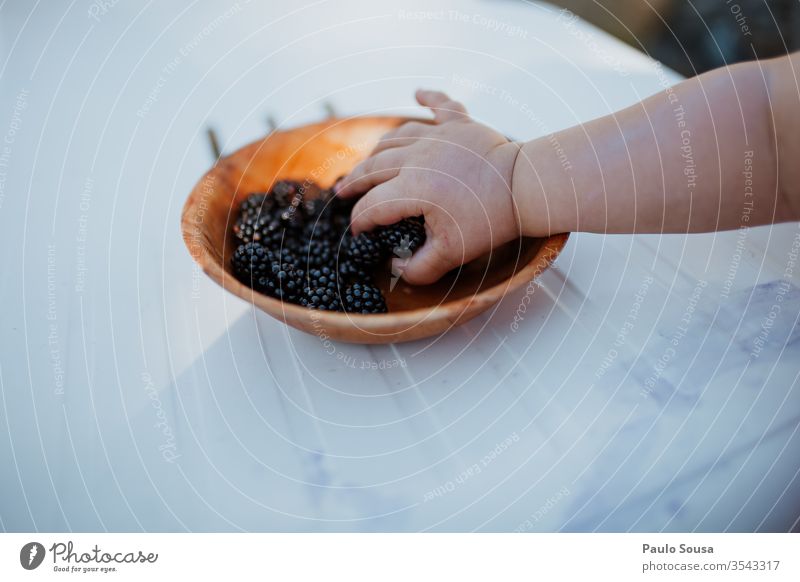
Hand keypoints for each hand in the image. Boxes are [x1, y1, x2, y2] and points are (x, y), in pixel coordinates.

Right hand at [335, 90, 520, 284]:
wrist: (526, 187)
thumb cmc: (490, 220)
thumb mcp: (453, 253)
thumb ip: (420, 268)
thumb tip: (398, 268)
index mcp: (412, 188)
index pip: (372, 205)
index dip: (360, 221)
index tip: (358, 233)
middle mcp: (417, 157)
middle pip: (374, 167)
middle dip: (354, 182)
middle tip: (343, 192)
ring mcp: (438, 136)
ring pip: (396, 137)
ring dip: (378, 150)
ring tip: (368, 161)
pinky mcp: (461, 125)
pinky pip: (441, 105)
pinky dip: (429, 98)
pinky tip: (417, 93)